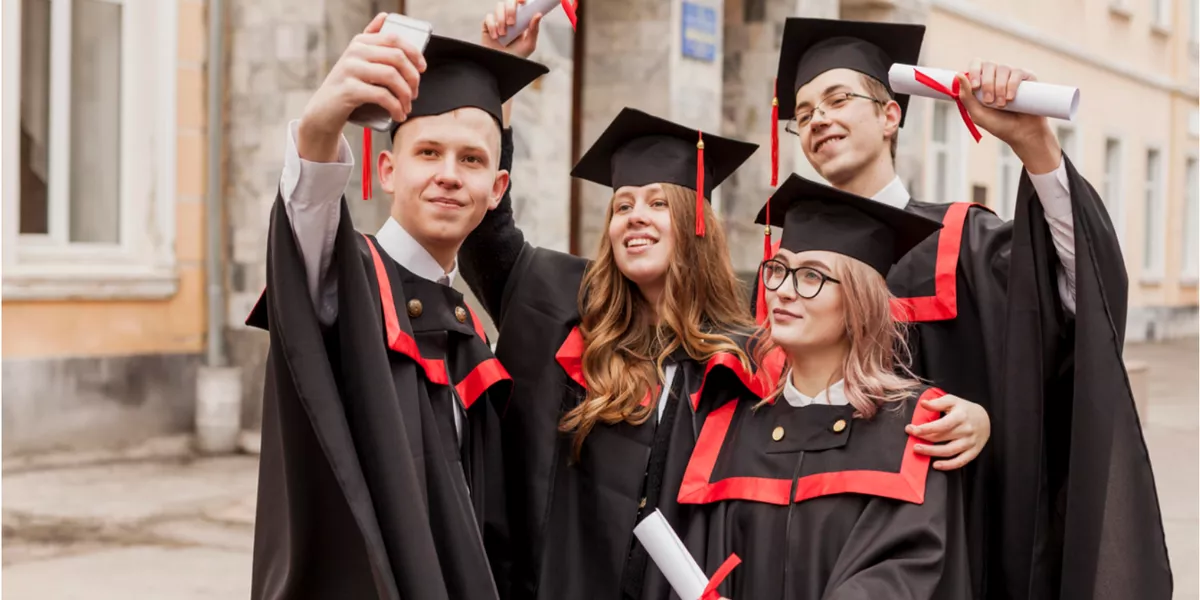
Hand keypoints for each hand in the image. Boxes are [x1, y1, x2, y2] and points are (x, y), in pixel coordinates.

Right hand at [297, 12, 426, 161]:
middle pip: (397, 57)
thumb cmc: (347, 86)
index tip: (422, 69)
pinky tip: (398, 114)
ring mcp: (350, 69)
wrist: (323, 111)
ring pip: (392, 76)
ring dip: (405, 95)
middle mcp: (354, 52)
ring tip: (406, 107)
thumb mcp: (357, 61)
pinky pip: (382, 95)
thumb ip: (371, 40)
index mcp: (360, 42)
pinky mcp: (349, 90)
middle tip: (414, 94)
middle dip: (412, 77)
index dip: (414, 53)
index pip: (394, 39)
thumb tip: (385, 16)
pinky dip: (395, 107)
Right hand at [481, 0, 543, 58]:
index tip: (523, 1)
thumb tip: (538, 14)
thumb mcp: (528, 45)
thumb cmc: (517, 57)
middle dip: (510, 10)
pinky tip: (495, 37)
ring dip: (501, 20)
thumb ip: (534, 30)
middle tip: (511, 24)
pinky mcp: (487, 26)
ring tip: (503, 34)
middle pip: (509, 2)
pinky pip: (488, 18)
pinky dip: (492, 26)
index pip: (521, 4)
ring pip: (499, 7)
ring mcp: (498, 21)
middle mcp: (509, 17)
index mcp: (521, 19)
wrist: (501, 67)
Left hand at [905, 394, 990, 470]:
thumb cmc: (965, 409)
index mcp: (960, 417)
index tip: (912, 429)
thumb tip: (923, 403)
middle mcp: (966, 430)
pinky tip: (936, 465)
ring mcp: (970, 443)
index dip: (925, 428)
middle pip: (942, 437)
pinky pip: (960, 461)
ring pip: (949, 451)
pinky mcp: (973, 452)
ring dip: (931, 452)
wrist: (986, 418)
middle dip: (924, 438)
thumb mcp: (952, 400)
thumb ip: (937, 402)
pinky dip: (948, 465)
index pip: (941, 425)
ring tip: (917, 449)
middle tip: (910, 436)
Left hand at [955, 60, 1059, 173]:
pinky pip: (1017, 72)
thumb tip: (958, 75)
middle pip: (989, 65)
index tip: (975, 87)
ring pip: (1003, 68)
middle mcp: (998, 76)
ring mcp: (1012, 76)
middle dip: (987, 84)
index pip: (976, 64)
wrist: (1022, 134)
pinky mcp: (1027, 78)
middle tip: (989, 102)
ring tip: (1002, 105)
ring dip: (999, 87)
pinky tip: (1011, 98)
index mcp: (983, 81)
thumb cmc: (999, 124)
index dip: (974, 71)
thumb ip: (966, 96)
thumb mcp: (977, 114)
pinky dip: (1011, 85)